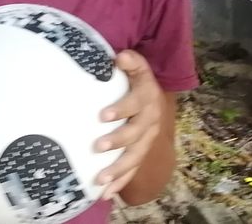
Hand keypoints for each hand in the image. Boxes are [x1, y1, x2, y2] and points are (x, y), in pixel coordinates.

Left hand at [94, 50, 163, 199]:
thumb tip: (120, 56)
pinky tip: (105, 194)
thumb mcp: (137, 67)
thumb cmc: (135, 80)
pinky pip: (133, 170)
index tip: (103, 116)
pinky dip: (120, 182)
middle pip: (136, 133)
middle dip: (117, 141)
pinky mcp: (142, 152)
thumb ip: (131, 61)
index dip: (121, 109)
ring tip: (100, 179)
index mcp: (147, 97)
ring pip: (135, 156)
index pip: (135, 103)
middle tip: (98, 147)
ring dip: (118, 169)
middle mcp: (150, 120)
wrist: (153, 96)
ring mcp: (147, 139)